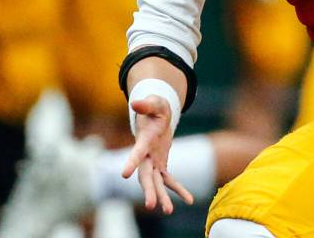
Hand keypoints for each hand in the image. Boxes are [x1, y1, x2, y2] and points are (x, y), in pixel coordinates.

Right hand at [120, 95, 193, 214]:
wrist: (155, 115)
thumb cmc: (155, 107)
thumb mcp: (154, 103)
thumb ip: (146, 104)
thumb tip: (135, 103)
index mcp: (144, 140)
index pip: (137, 152)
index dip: (131, 162)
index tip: (124, 174)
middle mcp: (146, 155)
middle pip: (145, 175)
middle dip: (149, 190)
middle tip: (151, 205)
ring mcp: (153, 161)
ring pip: (156, 182)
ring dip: (161, 196)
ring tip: (168, 211)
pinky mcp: (161, 165)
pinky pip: (169, 180)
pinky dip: (179, 190)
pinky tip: (190, 200)